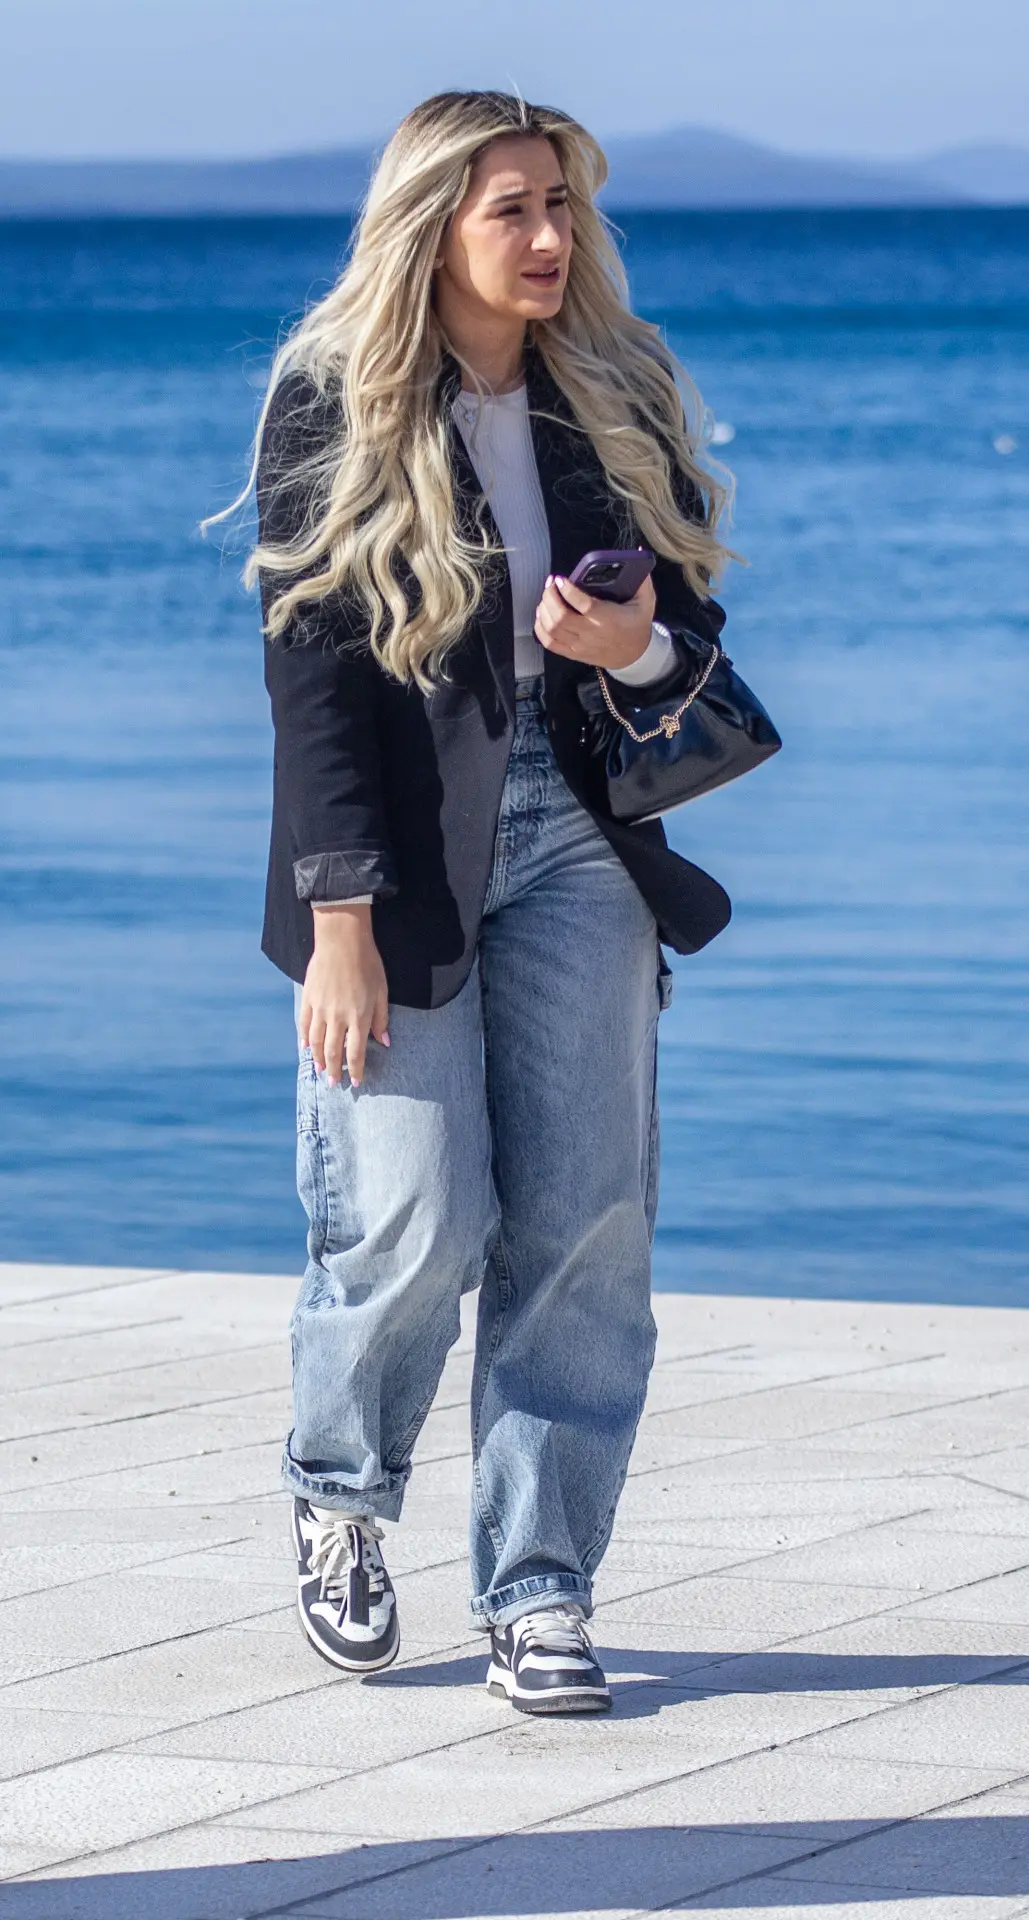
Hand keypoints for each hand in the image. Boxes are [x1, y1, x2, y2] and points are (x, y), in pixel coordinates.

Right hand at [300, 904, 389, 1088]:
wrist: (342, 940)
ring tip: (321, 1071)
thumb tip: (385, 1042)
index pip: (356, 1053)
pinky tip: (306, 1049)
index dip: (357, 1071)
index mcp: (359, 1017)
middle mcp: (338, 1017)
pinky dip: (304, 1040)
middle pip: (333, 1053)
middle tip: (335, 1084)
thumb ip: (381, 1019)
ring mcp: (321, 1009)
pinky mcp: (309, 999)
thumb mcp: (382, 990)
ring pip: (317, 1043)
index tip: (357, 1082)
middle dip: (335, 1072)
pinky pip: (305, 1025)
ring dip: (318, 1060)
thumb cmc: (368, 963)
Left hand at [534, 571, 656, 670]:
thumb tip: (638, 550)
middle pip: (561, 617)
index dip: (568, 590)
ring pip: (552, 629)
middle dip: (550, 596)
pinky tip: (542, 614)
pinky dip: (540, 628)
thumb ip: (641, 577)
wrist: (635, 656)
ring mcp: (580, 645)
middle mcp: (592, 633)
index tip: (561, 579)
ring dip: (544, 609)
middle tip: (551, 583)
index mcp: (608, 618)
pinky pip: (550, 643)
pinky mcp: (573, 653)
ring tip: (547, 596)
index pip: (583, 604)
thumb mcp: (646, 601)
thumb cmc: (638, 624)